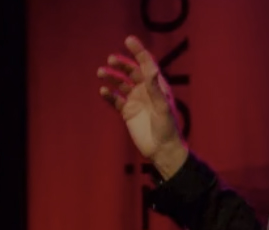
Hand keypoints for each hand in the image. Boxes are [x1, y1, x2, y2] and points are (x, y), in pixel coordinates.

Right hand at [97, 35, 188, 178]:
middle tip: (110, 59)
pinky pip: (115, 99)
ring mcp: (136, 101)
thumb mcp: (162, 106)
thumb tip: (150, 68)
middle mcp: (146, 91)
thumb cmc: (167, 128)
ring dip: (111, 77)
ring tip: (101, 73)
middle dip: (121, 63)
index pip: (147, 64)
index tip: (128, 40)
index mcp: (157, 86)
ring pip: (121, 84)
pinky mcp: (127, 112)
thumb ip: (155, 87)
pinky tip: (103, 91)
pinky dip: (108, 94)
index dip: (138, 51)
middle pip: (131, 71)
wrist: (162, 150)